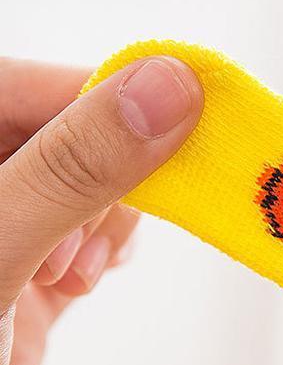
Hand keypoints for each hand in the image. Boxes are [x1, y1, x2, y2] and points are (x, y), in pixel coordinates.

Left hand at [0, 56, 203, 364]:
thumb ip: (71, 168)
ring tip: (82, 268)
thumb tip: (169, 83)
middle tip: (106, 223)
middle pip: (60, 132)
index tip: (182, 104)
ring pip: (81, 181)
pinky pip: (81, 232)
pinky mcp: (18, 282)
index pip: (20, 86)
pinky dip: (105, 244)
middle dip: (103, 168)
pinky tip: (90, 275)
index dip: (99, 91)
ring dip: (106, 213)